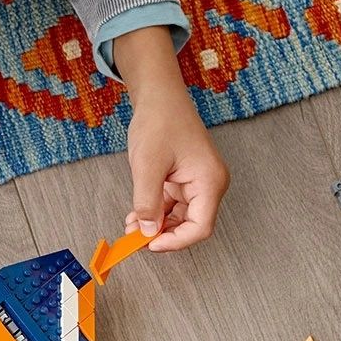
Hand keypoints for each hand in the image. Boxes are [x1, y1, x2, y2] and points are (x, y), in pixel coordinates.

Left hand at [113, 27, 229, 251]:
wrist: (158, 96)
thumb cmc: (160, 121)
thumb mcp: (147, 165)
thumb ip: (147, 202)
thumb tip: (146, 231)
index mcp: (209, 181)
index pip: (200, 227)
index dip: (175, 241)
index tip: (150, 244)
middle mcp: (208, 185)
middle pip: (190, 225)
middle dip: (162, 234)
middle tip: (134, 237)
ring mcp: (196, 184)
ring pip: (179, 218)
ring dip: (155, 226)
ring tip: (131, 225)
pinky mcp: (184, 182)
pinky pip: (171, 207)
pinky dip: (154, 213)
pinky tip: (136, 215)